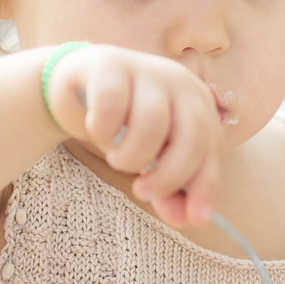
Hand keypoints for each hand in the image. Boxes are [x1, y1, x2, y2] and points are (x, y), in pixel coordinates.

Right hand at [44, 44, 221, 227]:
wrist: (73, 89)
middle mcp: (179, 80)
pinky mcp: (109, 64)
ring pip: (152, 124)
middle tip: (142, 192)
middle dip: (169, 175)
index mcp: (197, 102)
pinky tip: (96, 130)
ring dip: (130, 156)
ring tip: (116, 158)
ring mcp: (145, 68)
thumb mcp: (150, 159)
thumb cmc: (121, 125)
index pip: (210, 148)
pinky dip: (103, 129)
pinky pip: (112, 107)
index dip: (204, 186)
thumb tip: (185, 219)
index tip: (193, 219)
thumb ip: (169, 186)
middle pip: (191, 135)